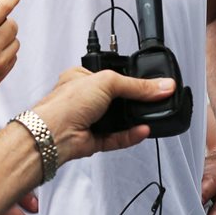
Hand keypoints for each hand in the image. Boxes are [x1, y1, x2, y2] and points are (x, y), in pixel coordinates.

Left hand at [33, 67, 174, 162]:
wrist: (53, 135)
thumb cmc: (66, 103)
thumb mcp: (107, 82)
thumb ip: (137, 85)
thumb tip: (162, 85)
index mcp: (82, 77)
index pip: (113, 74)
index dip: (130, 77)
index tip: (151, 82)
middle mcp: (85, 99)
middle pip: (117, 98)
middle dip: (133, 101)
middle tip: (155, 99)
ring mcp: (89, 120)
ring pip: (118, 120)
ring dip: (134, 119)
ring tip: (152, 114)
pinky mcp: (93, 140)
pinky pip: (117, 138)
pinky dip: (131, 135)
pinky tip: (143, 130)